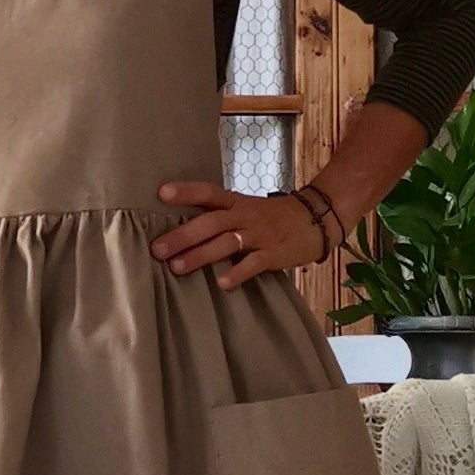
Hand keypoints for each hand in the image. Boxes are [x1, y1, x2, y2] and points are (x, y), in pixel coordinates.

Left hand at [149, 180, 325, 288]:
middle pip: (211, 222)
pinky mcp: (274, 253)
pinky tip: (222, 283)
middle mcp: (245, 216)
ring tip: (176, 267)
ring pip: (226, 243)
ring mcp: (260, 234)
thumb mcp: (247, 209)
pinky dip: (238, 272)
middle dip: (183, 235)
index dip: (186, 192)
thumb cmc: (273, 217)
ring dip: (200, 255)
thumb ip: (220, 217)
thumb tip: (181, 230)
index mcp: (236, 202)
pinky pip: (254, 263)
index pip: (208, 193)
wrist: (318, 219)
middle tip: (157, 249)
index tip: (161, 192)